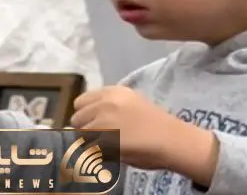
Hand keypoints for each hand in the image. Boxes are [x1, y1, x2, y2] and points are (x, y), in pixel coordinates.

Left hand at [70, 86, 218, 184]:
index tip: (95, 123)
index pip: (81, 102)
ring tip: (107, 146)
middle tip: (100, 138)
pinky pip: (89, 149)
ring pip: (80, 135)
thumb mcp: (132, 103)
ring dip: (89, 142)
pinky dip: (95, 154)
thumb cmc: (156, 123)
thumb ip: (110, 107)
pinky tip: (110, 153)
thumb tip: (90, 118)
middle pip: (76, 118)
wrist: (170, 138)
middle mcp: (105, 102)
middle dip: (84, 128)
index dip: (86, 114)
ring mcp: (103, 120)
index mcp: (113, 91)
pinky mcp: (103, 139)